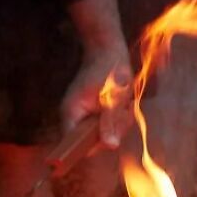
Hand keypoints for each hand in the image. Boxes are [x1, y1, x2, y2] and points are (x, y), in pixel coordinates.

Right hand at [62, 0, 132, 149]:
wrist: (108, 48)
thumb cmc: (109, 69)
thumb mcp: (114, 97)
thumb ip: (110, 122)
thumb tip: (110, 146)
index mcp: (71, 113)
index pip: (71, 144)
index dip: (89, 148)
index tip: (108, 138)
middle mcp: (73, 117)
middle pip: (91, 142)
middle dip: (112, 132)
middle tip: (124, 113)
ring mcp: (83, 115)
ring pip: (102, 134)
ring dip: (118, 124)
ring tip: (126, 105)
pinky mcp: (93, 113)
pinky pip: (106, 125)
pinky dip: (118, 119)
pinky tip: (124, 105)